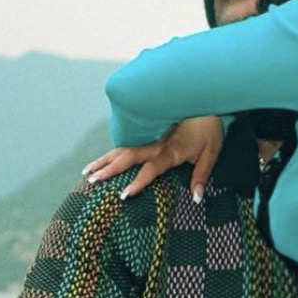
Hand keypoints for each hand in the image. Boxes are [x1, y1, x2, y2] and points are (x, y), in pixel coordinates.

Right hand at [82, 115, 224, 198]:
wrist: (206, 99)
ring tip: (86, 172)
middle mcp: (156, 142)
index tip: (124, 195)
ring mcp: (150, 134)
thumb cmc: (210, 129)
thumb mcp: (211, 153)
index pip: (151, 168)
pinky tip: (100, 161)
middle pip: (128, 156)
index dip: (138, 182)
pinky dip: (111, 152)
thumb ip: (201, 176)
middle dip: (109, 169)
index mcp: (172, 150)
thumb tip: (196, 198)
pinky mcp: (148, 129)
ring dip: (104, 160)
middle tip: (92, 181)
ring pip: (122, 148)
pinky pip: (126, 142)